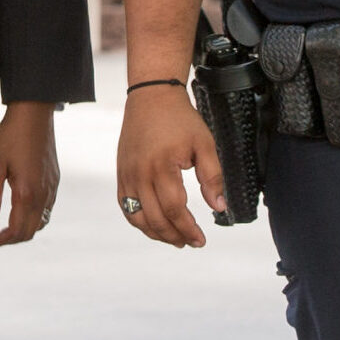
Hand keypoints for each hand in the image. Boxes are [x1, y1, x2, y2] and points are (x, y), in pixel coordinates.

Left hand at [0, 100, 58, 248]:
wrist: (34, 113)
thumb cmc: (11, 137)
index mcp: (27, 194)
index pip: (16, 232)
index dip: (1, 242)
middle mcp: (44, 195)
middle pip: (30, 232)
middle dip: (11, 240)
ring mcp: (52, 188)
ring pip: (41, 222)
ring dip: (24, 229)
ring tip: (5, 227)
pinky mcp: (55, 180)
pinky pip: (47, 208)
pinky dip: (34, 217)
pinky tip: (20, 209)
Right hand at [116, 83, 224, 247]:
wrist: (151, 96)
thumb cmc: (179, 119)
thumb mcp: (204, 144)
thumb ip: (212, 177)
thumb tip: (218, 207)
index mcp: (162, 166)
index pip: (174, 209)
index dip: (188, 229)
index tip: (201, 240)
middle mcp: (139, 173)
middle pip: (154, 218)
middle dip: (174, 236)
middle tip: (191, 242)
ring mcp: (127, 174)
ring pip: (136, 217)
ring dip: (156, 233)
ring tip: (174, 238)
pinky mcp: (121, 173)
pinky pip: (125, 206)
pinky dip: (138, 220)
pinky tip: (154, 224)